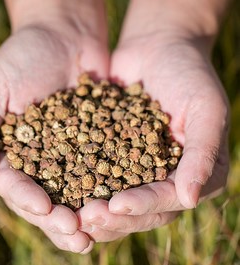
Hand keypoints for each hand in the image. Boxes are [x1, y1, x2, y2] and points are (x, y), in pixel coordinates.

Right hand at [0, 25, 108, 252]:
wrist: (65, 35)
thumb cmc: (22, 57)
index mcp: (11, 152)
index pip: (16, 185)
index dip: (28, 200)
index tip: (46, 210)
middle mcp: (41, 160)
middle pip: (47, 198)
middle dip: (60, 219)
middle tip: (77, 237)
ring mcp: (71, 154)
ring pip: (76, 194)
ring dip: (85, 215)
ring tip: (96, 235)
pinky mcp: (98, 144)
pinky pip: (103, 171)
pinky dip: (110, 189)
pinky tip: (120, 205)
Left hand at [78, 33, 228, 241]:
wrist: (157, 47)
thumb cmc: (189, 73)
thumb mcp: (205, 109)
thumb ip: (202, 153)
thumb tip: (191, 199)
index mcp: (190, 172)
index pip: (167, 200)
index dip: (143, 206)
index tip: (116, 206)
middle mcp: (163, 176)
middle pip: (139, 209)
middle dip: (112, 216)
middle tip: (84, 218)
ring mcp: (135, 167)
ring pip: (114, 199)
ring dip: (92, 207)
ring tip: (68, 212)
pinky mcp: (111, 152)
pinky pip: (95, 172)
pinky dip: (78, 182)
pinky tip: (58, 187)